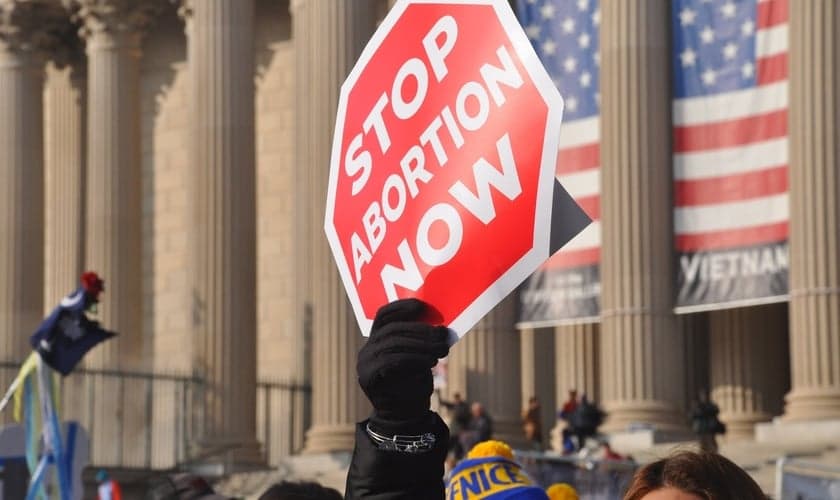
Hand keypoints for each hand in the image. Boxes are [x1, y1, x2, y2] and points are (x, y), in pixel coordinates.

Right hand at [357, 299, 449, 421]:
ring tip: (442, 350)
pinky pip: (391, 360)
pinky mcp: (368, 377)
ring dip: (421, 344)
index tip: (423, 306)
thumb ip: (423, 340)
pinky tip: (431, 361)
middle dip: (421, 330)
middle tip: (444, 335)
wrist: (405, 416)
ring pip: (393, 342)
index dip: (402, 307)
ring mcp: (365, 363)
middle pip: (392, 329)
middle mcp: (367, 349)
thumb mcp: (421, 356)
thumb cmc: (415, 383)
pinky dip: (414, 358)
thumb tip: (442, 328)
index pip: (384, 316)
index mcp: (377, 340)